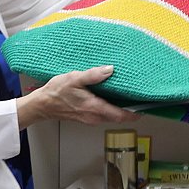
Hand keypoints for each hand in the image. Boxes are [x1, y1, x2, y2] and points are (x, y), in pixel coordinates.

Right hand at [18, 66, 140, 127]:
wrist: (42, 105)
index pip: (120, 115)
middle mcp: (95, 117)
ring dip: (121, 110)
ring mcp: (91, 118)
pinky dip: (112, 108)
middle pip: (118, 117)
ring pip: (111, 116)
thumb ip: (93, 75)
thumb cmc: (57, 92)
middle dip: (130, 110)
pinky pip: (104, 114)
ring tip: (129, 96)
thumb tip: (110, 70)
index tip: (146, 108)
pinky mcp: (87, 117)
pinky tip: (112, 97)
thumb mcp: (74, 79)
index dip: (135, 113)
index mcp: (95, 108)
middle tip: (140, 98)